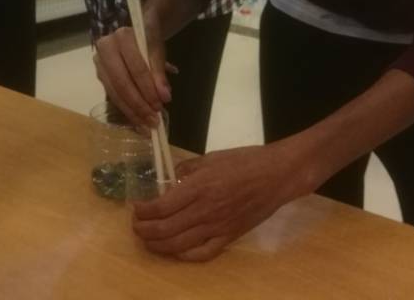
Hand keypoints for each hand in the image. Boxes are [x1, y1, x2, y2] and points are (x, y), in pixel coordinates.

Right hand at [94, 14, 170, 127]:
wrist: (137, 30)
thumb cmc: (148, 38)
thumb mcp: (158, 49)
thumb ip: (160, 71)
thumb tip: (164, 96)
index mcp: (122, 36)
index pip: (136, 67)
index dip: (148, 88)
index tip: (162, 104)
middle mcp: (106, 48)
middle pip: (122, 83)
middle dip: (139, 105)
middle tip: (153, 120)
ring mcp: (100, 63)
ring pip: (115, 93)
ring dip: (132, 112)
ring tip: (147, 126)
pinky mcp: (100, 75)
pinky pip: (112, 96)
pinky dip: (126, 110)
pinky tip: (137, 121)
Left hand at [132, 143, 308, 261]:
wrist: (277, 175)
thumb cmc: (245, 161)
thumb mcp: (211, 157)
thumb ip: (187, 169)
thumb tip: (169, 177)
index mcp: (198, 187)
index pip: (160, 207)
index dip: (143, 211)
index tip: (136, 208)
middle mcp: (204, 211)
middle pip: (164, 230)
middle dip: (144, 230)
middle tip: (136, 226)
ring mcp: (217, 227)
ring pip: (179, 245)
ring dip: (158, 245)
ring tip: (148, 240)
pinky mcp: (229, 237)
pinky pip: (202, 253)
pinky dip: (184, 255)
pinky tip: (176, 250)